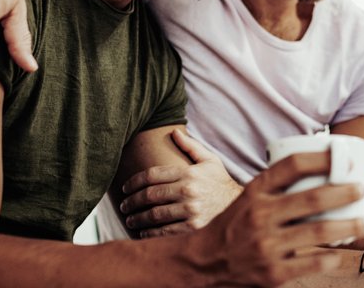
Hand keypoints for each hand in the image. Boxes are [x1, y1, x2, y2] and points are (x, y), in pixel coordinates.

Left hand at [119, 129, 242, 236]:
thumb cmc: (220, 182)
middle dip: (132, 201)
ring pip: (154, 214)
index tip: (125, 188)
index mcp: (189, 173)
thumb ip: (191, 146)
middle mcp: (188, 191)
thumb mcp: (209, 160)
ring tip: (130, 220)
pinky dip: (150, 232)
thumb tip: (174, 131)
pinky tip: (143, 232)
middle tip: (124, 206)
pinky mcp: (193, 227)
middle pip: (150, 195)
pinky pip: (165, 231)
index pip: (152, 175)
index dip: (134, 182)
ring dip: (137, 218)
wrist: (239, 205)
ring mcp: (190, 210)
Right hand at [183, 152, 363, 286]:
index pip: (291, 166)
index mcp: (255, 192)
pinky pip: (313, 263)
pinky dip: (332, 257)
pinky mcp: (273, 272)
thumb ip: (278, 187)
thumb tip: (323, 170)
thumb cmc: (235, 225)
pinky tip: (341, 252)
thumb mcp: (249, 198)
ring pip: (318, 233)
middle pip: (312, 199)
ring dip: (349, 227)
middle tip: (362, 189)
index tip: (343, 157)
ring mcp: (266, 245)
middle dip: (344, 193)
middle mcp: (260, 216)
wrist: (204, 262)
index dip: (321, 158)